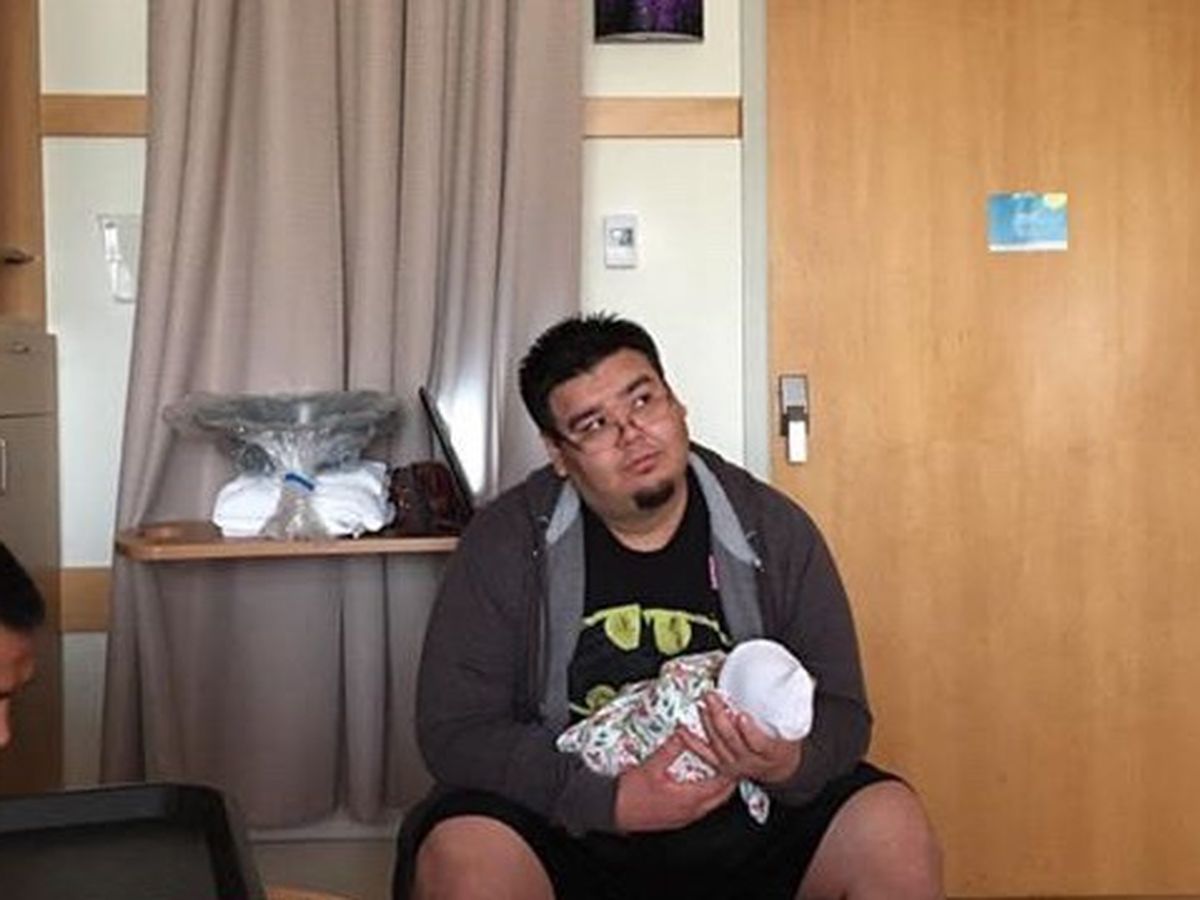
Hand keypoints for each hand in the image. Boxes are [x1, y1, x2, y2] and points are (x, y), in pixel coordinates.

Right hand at [614, 731, 736, 832]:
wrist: (611, 811)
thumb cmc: (629, 794)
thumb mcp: (651, 766)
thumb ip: (670, 749)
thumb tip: (683, 733)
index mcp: (688, 800)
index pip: (720, 786)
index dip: (731, 771)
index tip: (736, 758)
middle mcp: (689, 812)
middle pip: (720, 798)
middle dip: (729, 781)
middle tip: (733, 763)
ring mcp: (683, 818)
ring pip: (710, 804)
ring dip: (718, 789)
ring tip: (720, 772)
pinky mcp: (675, 819)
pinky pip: (699, 808)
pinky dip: (705, 795)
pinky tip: (699, 785)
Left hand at [677, 692, 802, 785]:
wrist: (781, 770)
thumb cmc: (786, 745)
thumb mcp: (796, 727)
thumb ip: (798, 703)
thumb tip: (807, 678)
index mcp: (772, 752)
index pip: (759, 743)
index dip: (750, 731)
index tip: (742, 715)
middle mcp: (751, 761)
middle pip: (733, 740)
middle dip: (720, 718)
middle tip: (714, 697)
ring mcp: (735, 765)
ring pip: (718, 744)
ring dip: (708, 723)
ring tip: (703, 703)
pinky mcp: (722, 765)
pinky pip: (705, 754)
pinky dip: (692, 742)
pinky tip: (682, 729)